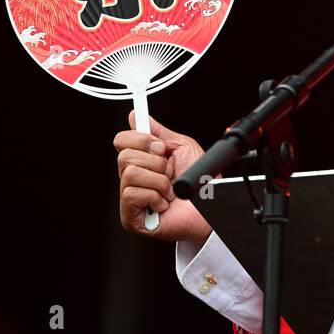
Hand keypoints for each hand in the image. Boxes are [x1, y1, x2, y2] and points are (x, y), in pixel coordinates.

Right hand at [115, 112, 212, 244]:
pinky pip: (132, 194)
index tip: (161, 146)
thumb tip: (135, 116)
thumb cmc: (201, 183)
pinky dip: (155, 196)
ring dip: (158, 180)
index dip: (140, 139)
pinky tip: (164, 203)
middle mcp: (133, 179)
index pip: (122, 141)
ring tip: (169, 190)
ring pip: (130, 174)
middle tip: (169, 172)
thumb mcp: (182, 148)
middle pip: (124, 156)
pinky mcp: (130, 217)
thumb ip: (159, 132)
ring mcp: (130, 199)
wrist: (212, 208)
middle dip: (155, 162)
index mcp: (142, 162)